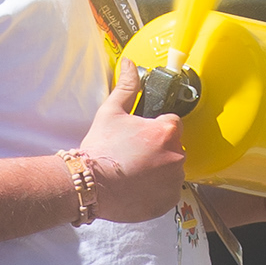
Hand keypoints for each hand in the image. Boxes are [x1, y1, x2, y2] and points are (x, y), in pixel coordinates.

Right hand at [78, 63, 189, 220]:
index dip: (155, 128)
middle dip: (158, 149)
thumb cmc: (100, 149)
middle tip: (134, 155)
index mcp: (166, 131)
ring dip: (159, 170)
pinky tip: (138, 187)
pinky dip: (158, 190)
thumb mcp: (111, 112)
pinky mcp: (169, 200)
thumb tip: (130, 64)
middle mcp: (176, 155)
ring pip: (172, 169)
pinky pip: (169, 191)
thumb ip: (127, 87)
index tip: (140, 137)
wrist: (89, 186)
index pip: (172, 123)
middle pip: (174, 146)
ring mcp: (174, 180)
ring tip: (134, 172)